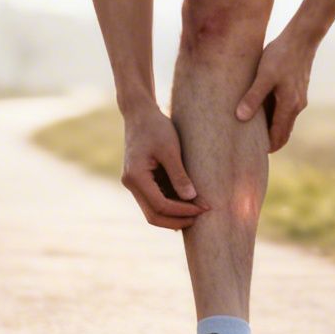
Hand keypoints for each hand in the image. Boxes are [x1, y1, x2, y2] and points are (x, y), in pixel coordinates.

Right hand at [120, 107, 208, 229]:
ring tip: (197, 211)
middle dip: (177, 220)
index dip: (182, 210)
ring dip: (174, 215)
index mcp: (136, 176)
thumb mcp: (170, 149)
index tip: (203, 208)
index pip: (160, 205)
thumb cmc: (156, 127)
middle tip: (201, 216)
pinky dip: (170, 205)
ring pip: (153, 211)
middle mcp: (131, 183)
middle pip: (153, 215)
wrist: (140, 113)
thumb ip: (179, 175)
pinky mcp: (140, 180)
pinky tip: (188, 203)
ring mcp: (134, 183)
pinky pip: (154, 200)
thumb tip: (191, 198)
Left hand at [235, 29, 315, 152]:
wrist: (302, 37)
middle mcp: (297, 106)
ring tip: (253, 130)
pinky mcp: (297, 89)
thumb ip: (253, 97)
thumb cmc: (282, 55)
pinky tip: (261, 109)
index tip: (253, 155)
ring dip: (272, 128)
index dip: (267, 148)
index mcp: (289, 106)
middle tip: (251, 148)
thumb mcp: (264, 75)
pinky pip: (286, 109)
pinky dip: (275, 115)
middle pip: (284, 132)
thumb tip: (240, 118)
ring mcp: (299, 98)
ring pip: (285, 121)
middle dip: (270, 142)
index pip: (278, 137)